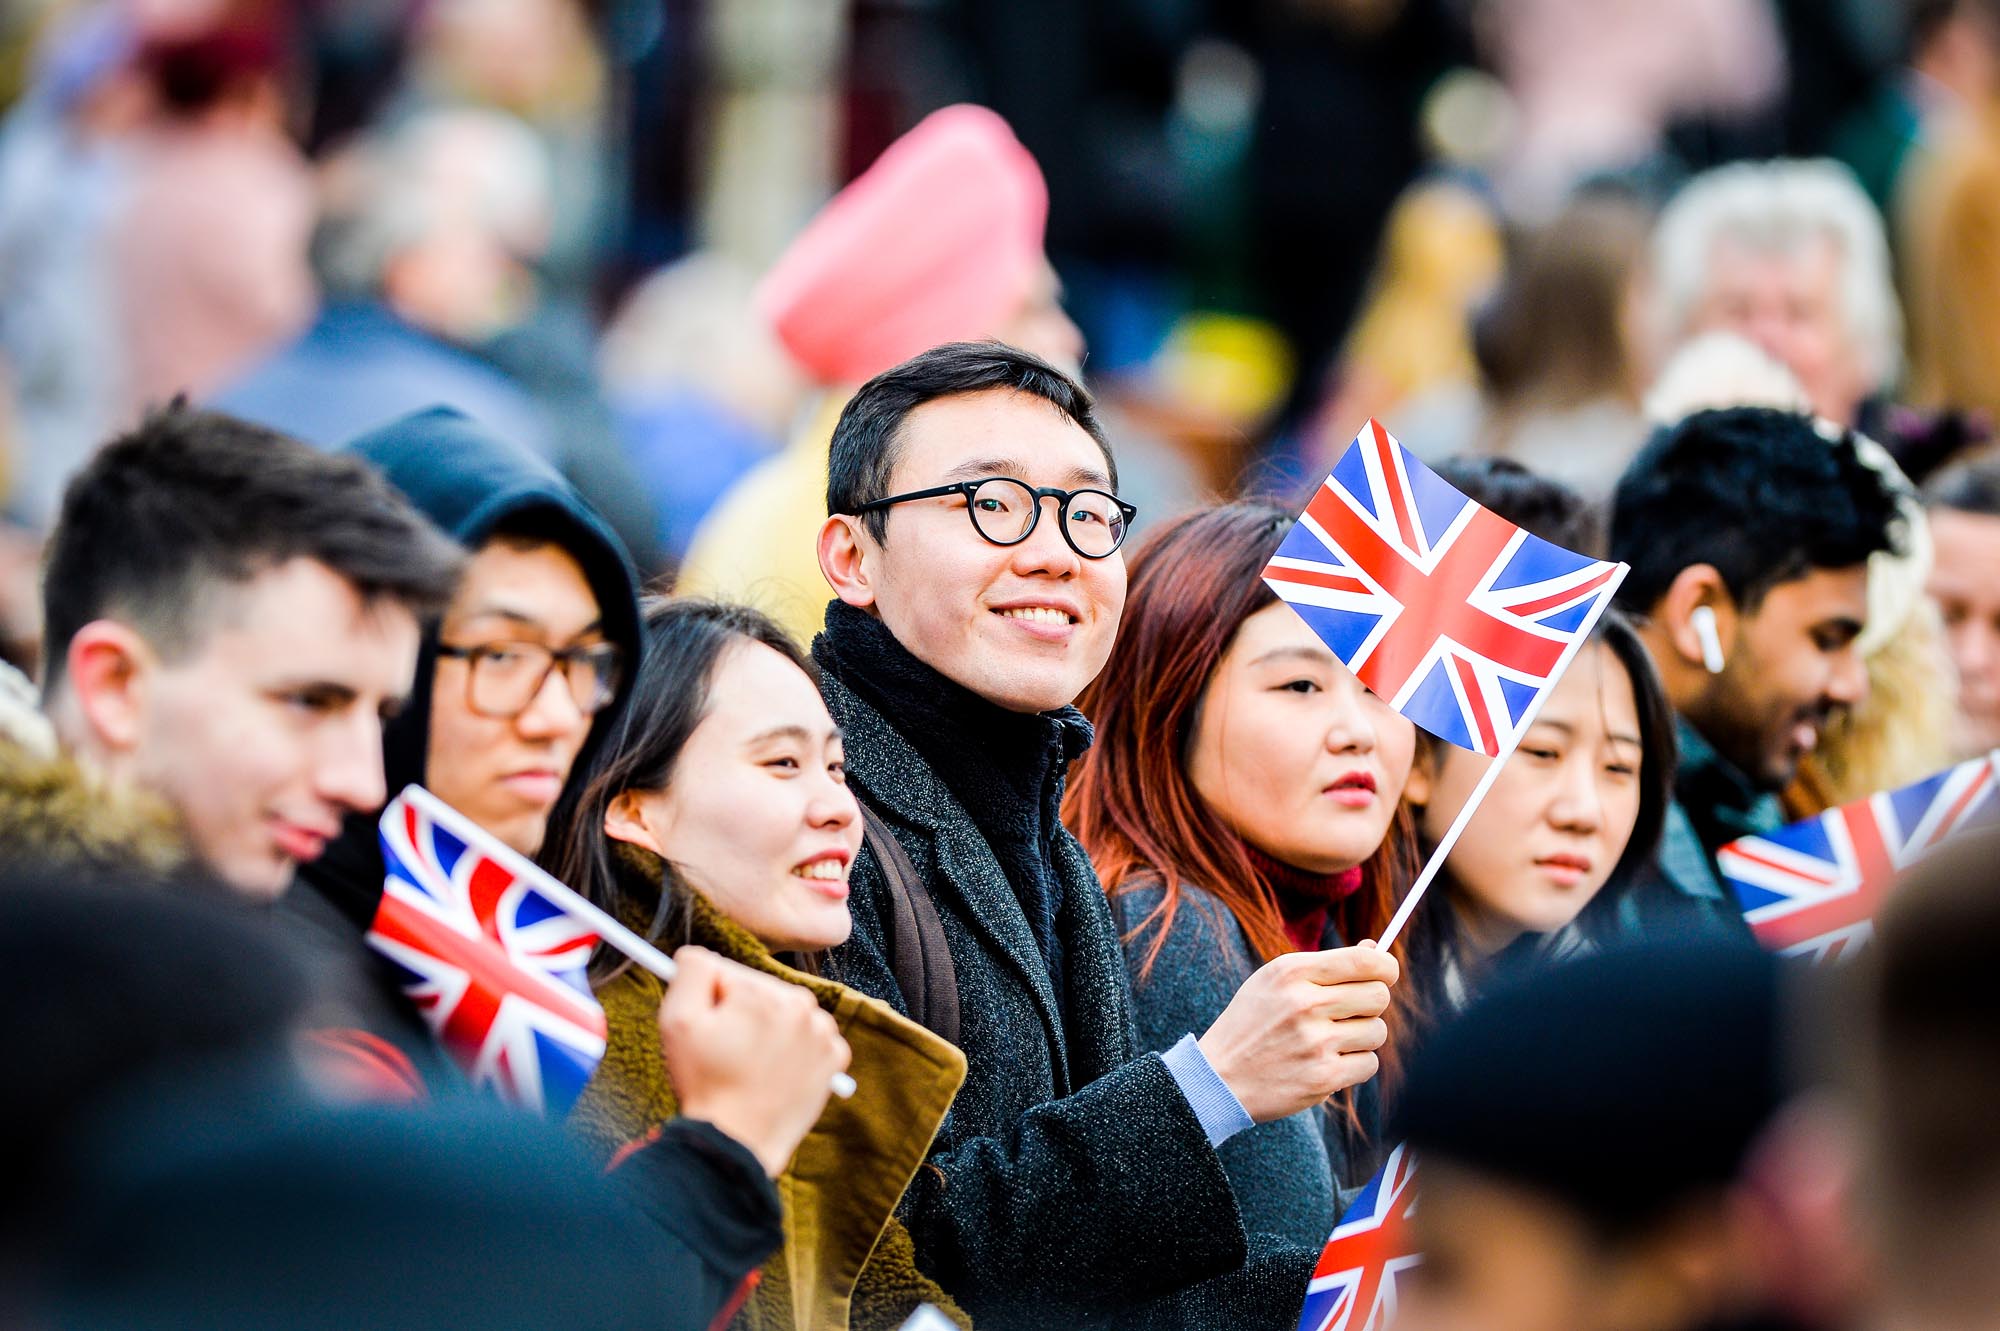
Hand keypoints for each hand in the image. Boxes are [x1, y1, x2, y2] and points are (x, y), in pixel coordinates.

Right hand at [657, 946, 851, 1176]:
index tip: (706, 1032)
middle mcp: (803, 1005)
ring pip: (782, 1016)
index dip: (707, 1004)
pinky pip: (807, 1041)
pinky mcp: (834, 1060)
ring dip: (766, 1032)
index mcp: (765, 991)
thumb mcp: (677, 1020)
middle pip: (757, 994)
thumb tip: (701, 955)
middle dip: (738, 1016)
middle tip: (724, 1054)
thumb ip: (691, 971)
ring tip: (747, 1067)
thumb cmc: (706, 1085)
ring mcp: (824, 1034)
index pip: (725, 976)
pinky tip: (773, 1075)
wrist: (737, 1143)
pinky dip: (791, 1053)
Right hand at [1197, 944, 1396, 1123]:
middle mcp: (1305, 1003)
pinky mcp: (1323, 1077)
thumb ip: (1326, 965)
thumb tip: (1376, 948)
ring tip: (1332, 1040)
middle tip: (1350, 1012)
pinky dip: (1355, 1065)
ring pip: (1377, 1031)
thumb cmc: (1252, 1023)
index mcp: (1292, 972)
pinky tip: (1329, 1062)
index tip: (1384, 974)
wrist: (1219, 1077)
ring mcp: (1315, 1042)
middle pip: (1378, 995)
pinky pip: (1369, 1064)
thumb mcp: (1275, 981)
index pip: (1365, 961)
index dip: (1385, 966)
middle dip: (1371, 1004)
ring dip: (1362, 1037)